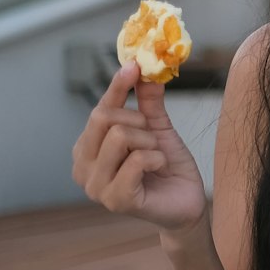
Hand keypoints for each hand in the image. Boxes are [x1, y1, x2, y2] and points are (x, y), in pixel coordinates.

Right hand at [72, 63, 207, 232]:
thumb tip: (143, 70)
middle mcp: (83, 167)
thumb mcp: (158, 129)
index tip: (134, 66)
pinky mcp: (115, 200)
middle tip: (152, 137)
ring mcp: (95, 187)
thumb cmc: (168, 167)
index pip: (98, 110)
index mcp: (87, 149)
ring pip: (120, 136)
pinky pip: (137, 159)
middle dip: (138, 121)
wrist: (187, 203)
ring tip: (155, 157)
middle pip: (103, 118)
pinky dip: (157, 158)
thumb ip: (148, 103)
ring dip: (150, 143)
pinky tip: (159, 170)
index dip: (116, 86)